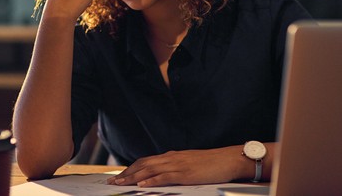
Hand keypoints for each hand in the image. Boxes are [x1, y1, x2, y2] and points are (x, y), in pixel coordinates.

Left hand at [107, 147, 246, 186]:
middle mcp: (172, 158)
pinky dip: (151, 180)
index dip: (131, 169)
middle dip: (127, 173)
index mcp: (172, 156)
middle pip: (143, 164)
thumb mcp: (189, 164)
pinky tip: (142, 185)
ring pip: (150, 170)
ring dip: (133, 177)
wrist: (228, 159)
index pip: (146, 161)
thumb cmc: (212, 164)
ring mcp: (178, 165)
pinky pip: (165, 177)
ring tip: (121, 184)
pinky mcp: (185, 174)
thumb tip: (162, 175)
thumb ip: (175, 167)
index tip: (119, 177)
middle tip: (113, 182)